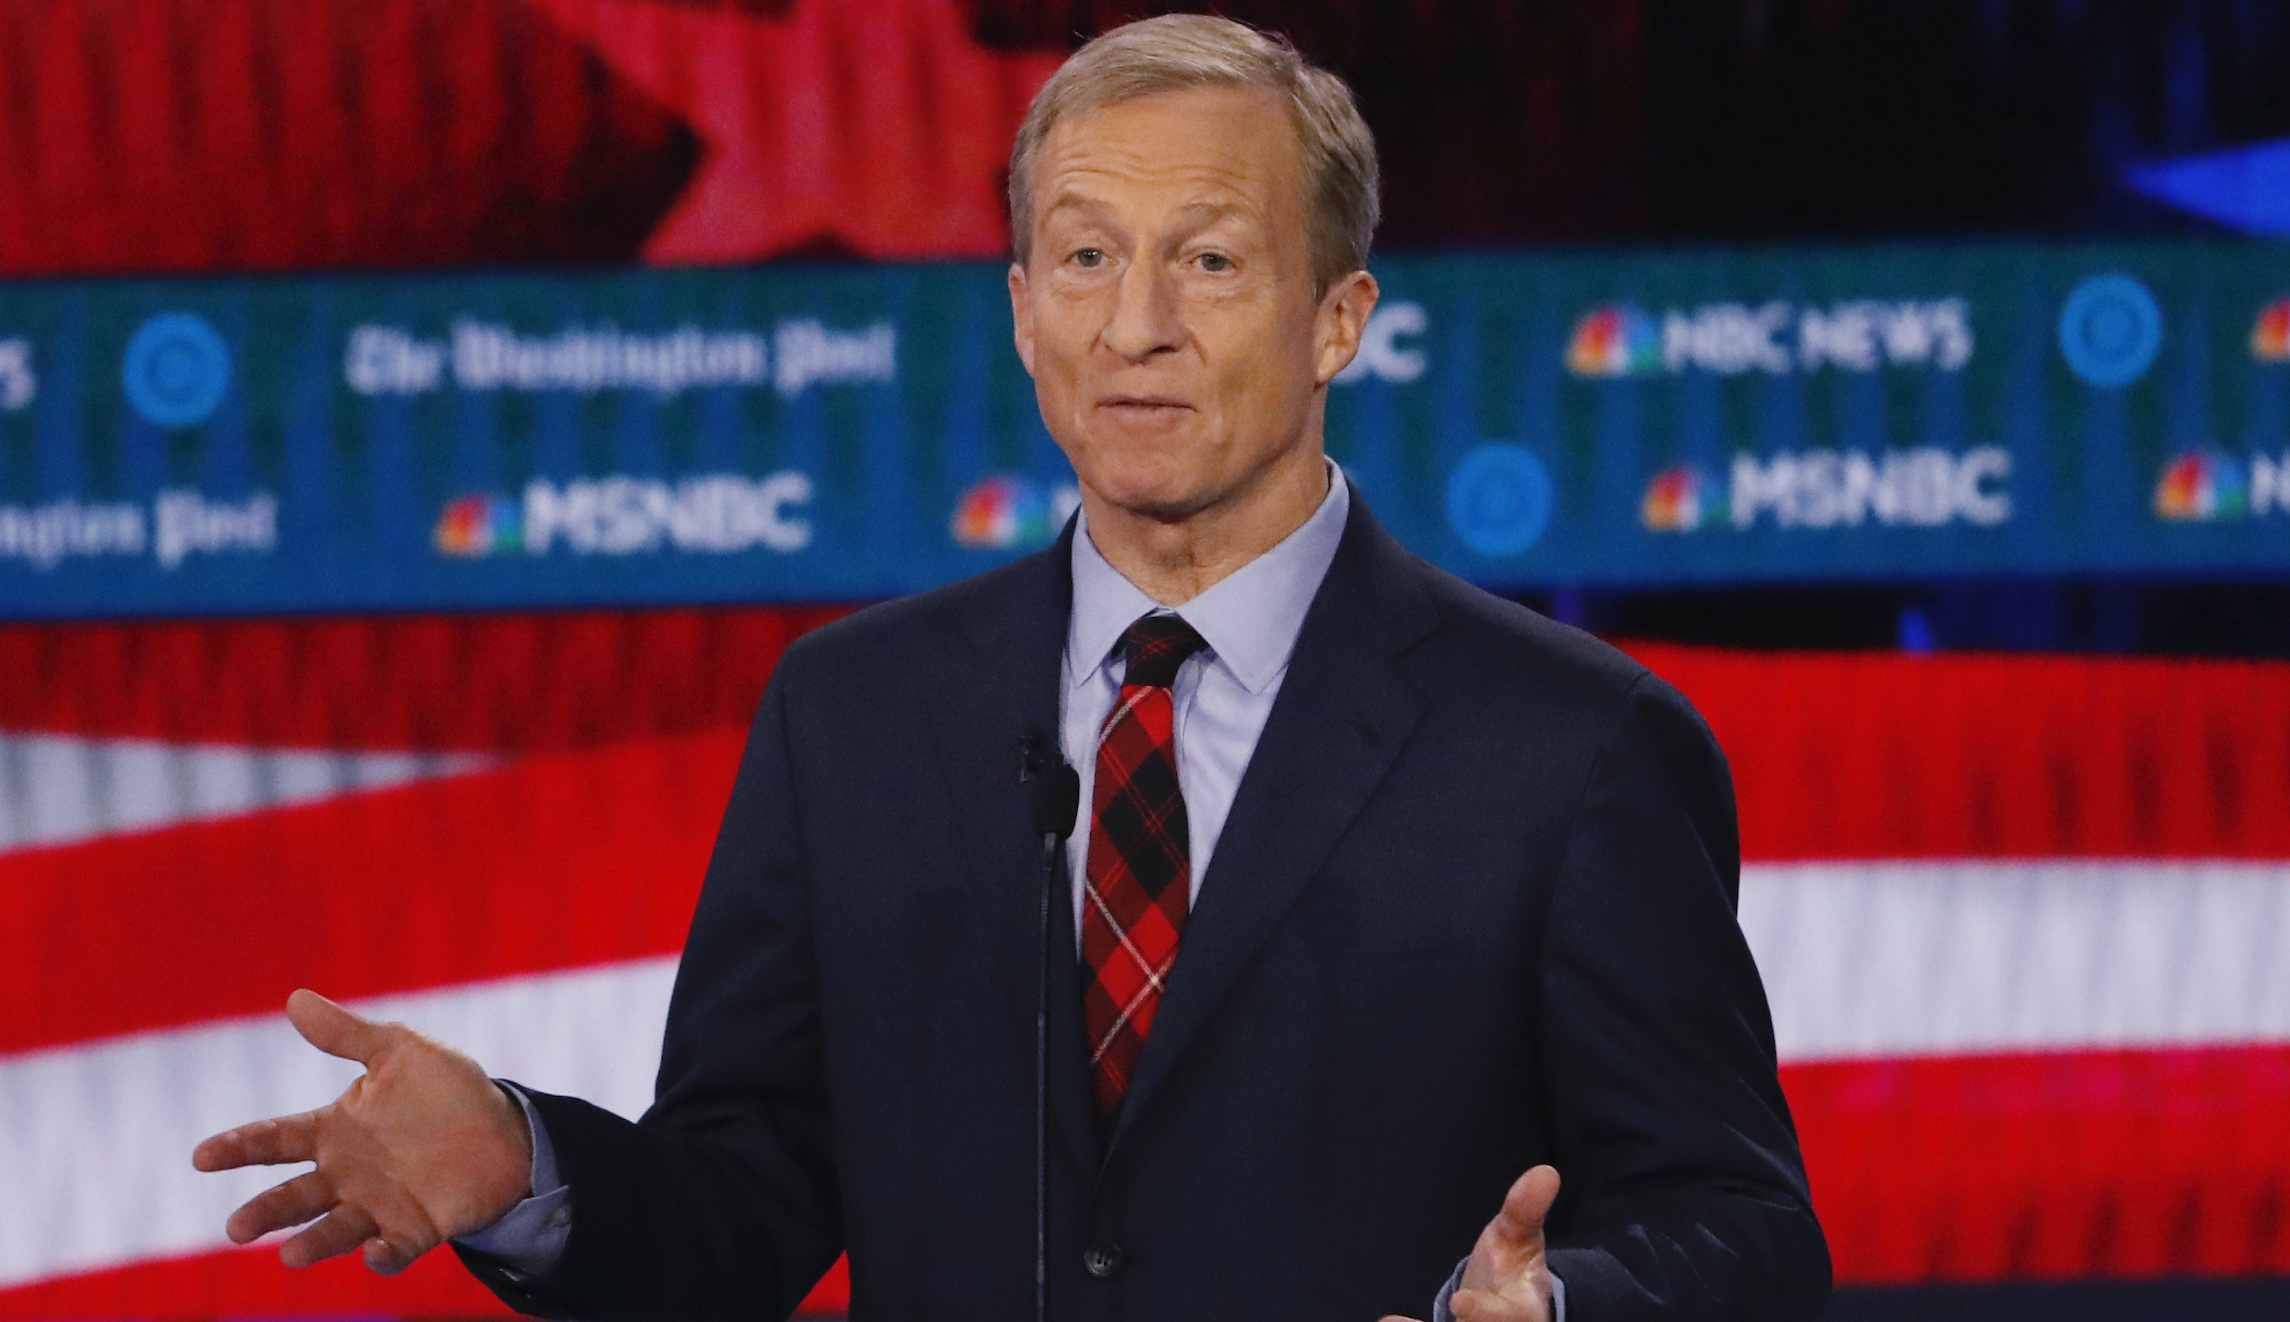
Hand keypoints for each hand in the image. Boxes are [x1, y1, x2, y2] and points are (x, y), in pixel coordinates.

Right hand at [191, 989, 534, 1274]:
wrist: (504, 1128)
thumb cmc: (446, 1090)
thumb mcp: (399, 1052)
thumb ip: (346, 1034)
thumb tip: (295, 999)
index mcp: (335, 1131)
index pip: (275, 1139)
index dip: (238, 1147)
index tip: (202, 1156)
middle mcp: (346, 1174)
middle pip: (295, 1196)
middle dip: (265, 1212)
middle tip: (236, 1229)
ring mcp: (379, 1205)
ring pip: (335, 1229)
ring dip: (313, 1242)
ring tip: (289, 1255)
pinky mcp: (415, 1229)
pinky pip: (394, 1249)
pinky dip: (383, 1255)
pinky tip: (376, 1252)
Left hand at [1381, 1165, 1561, 1321]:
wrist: (1507, 1300)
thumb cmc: (1514, 1265)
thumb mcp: (1520, 1236)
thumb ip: (1527, 1209)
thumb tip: (1545, 1173)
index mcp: (1523, 1311)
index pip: (1509, 1317)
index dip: (1484, 1312)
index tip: (1459, 1303)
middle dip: (1464, 1321)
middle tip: (1443, 1308)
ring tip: (1392, 1321)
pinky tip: (1389, 1320)